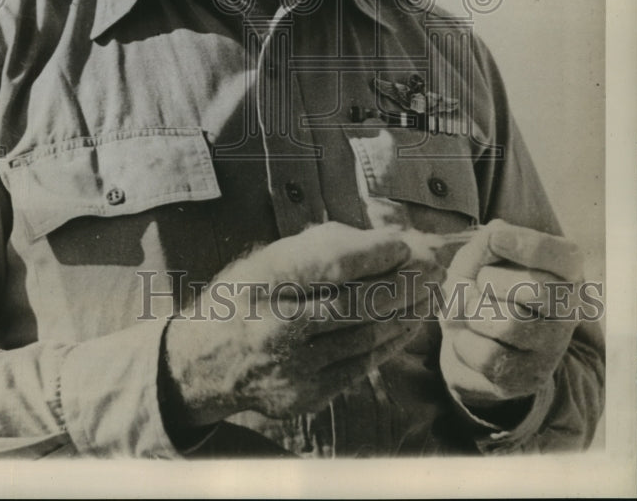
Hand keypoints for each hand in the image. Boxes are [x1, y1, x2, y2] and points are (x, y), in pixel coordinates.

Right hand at [164, 221, 443, 427]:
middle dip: (402, 283)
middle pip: (356, 304)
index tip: (404, 243)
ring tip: (428, 293)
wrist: (206, 362)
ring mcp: (292, 368)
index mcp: (264, 283)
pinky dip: (391, 344)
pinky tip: (408, 324)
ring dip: (405, 313)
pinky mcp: (305, 396)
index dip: (375, 254)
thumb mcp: (268, 259)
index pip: (331, 266)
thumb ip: (321, 247)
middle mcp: (276, 327)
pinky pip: (361, 367)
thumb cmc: (246, 296)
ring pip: (365, 337)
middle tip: (430, 267)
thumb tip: (384, 240)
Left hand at [439, 219, 583, 416]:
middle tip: (480, 281)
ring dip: (475, 312)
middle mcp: (570, 311)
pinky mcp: (527, 378)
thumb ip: (485, 243)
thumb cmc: (481, 286)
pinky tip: (469, 336)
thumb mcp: (480, 257)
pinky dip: (464, 341)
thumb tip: (493, 238)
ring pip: (510, 324)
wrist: (471, 337)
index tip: (495, 239)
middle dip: (491, 280)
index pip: (563, 257)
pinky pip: (488, 356)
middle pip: (535, 290)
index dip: (526, 244)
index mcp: (566, 273)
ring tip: (472, 310)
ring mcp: (552, 348)